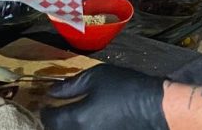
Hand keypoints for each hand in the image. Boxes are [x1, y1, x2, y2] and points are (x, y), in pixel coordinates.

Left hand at [42, 65, 167, 129]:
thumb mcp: (96, 78)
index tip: (46, 105)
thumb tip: (52, 91)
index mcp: (76, 119)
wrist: (155, 107)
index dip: (46, 111)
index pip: (50, 120)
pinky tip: (89, 123)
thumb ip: (71, 86)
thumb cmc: (125, 88)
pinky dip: (84, 129)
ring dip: (68, 128)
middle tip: (56, 114)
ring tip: (71, 120)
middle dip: (54, 124)